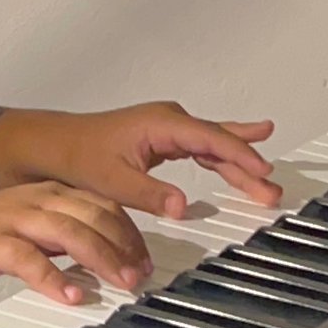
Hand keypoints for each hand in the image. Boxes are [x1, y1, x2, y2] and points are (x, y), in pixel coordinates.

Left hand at [0, 102, 280, 217]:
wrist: (54, 146)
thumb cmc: (78, 155)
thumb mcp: (114, 180)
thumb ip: (150, 194)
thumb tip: (182, 206)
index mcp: (161, 124)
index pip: (211, 138)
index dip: (240, 155)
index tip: (262, 171)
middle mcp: (169, 121)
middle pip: (219, 141)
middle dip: (248, 163)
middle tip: (272, 186)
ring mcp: (167, 128)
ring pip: (214, 144)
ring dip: (239, 163)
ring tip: (267, 182)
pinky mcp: (164, 139)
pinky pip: (203, 147)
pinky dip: (223, 157)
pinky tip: (242, 161)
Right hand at [0, 183, 154, 306]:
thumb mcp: (32, 230)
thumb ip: (65, 240)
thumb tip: (105, 260)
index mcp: (50, 194)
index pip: (103, 206)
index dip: (131, 233)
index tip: (147, 260)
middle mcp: (37, 201)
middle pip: (94, 215)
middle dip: (125, 246)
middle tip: (143, 275)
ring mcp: (14, 219)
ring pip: (69, 231)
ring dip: (102, 258)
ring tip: (122, 283)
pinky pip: (28, 259)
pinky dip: (54, 279)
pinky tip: (72, 296)